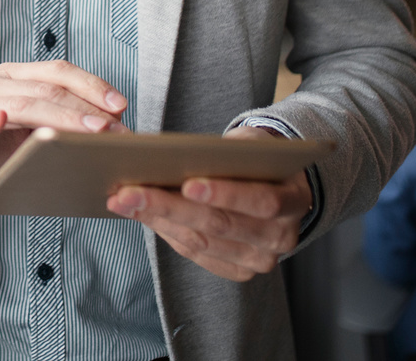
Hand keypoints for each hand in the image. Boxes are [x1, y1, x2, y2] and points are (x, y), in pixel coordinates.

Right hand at [0, 60, 128, 195]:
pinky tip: (1, 121)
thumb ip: (52, 124)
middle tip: (113, 128)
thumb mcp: (21, 131)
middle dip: (84, 108)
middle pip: (45, 89)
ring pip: (19, 105)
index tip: (121, 105)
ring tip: (87, 131)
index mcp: (12, 78)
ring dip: (58, 118)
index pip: (56, 72)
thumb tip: (105, 132)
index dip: (91, 85)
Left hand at [106, 126, 312, 280]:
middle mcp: (280, 236)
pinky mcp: (238, 270)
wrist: (275, 185)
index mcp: (293, 200)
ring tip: (122, 201)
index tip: (187, 184)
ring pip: (201, 242)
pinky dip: (165, 232)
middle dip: (169, 206)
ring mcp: (260, 259)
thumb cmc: (257, 158)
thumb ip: (226, 152)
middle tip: (128, 192)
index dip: (224, 193)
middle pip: (220, 224)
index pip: (260, 200)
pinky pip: (195, 253)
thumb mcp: (251, 144)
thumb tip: (170, 155)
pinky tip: (141, 214)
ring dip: (157, 220)